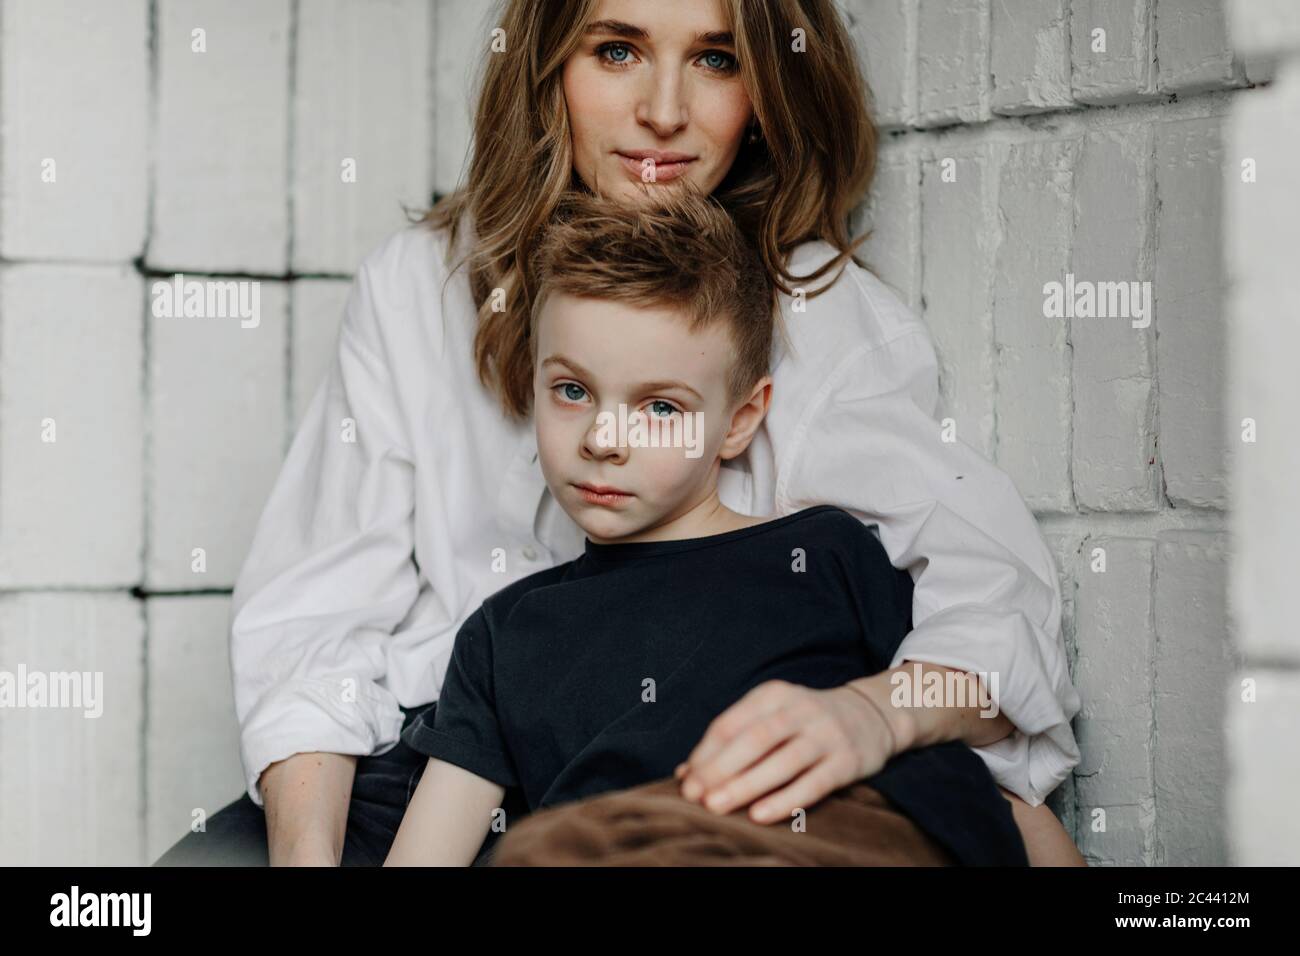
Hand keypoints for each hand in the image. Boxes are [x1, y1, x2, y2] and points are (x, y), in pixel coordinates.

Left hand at [673, 679, 906, 824]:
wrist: (870, 715)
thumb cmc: (803, 721)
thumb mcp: (770, 716)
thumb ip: (731, 740)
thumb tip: (685, 774)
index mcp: (773, 695)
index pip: (730, 723)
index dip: (705, 753)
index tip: (687, 780)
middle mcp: (800, 710)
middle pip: (754, 739)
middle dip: (720, 769)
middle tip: (696, 796)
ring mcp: (826, 734)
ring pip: (782, 761)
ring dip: (746, 785)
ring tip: (717, 807)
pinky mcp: (847, 761)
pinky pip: (812, 783)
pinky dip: (785, 800)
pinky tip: (759, 815)